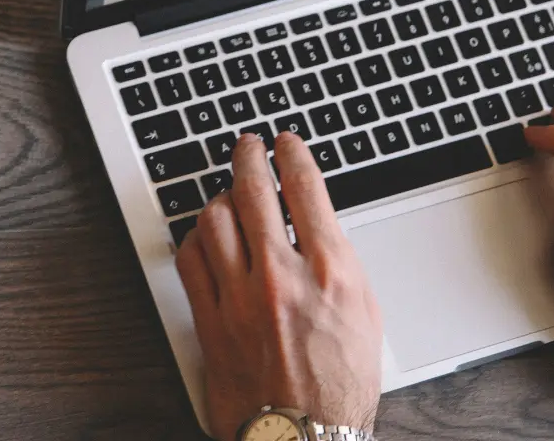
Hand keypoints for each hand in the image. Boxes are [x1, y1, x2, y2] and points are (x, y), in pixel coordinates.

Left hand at [175, 133, 382, 440]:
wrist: (304, 437)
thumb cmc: (340, 387)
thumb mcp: (364, 315)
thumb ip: (338, 263)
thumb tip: (315, 225)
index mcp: (330, 273)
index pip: (305, 188)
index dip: (291, 154)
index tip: (285, 143)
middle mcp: (282, 278)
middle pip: (253, 191)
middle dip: (249, 157)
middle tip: (248, 145)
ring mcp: (240, 298)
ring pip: (215, 219)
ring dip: (221, 198)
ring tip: (228, 194)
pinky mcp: (209, 320)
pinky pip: (189, 260)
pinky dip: (196, 239)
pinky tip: (205, 236)